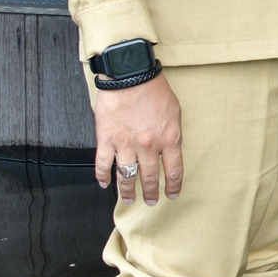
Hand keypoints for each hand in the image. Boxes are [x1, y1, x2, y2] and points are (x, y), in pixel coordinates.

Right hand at [93, 74, 183, 205]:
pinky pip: (103, 164)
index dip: (173, 186)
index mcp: (169, 139)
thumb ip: (172, 133)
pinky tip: (104, 184)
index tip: (171, 194)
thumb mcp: (174, 112)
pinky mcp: (106, 139)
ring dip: (128, 191)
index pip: (173, 171)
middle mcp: (148, 146)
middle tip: (151, 201)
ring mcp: (126, 144)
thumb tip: (170, 149)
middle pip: (149, 177)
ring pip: (127, 176)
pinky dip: (102, 177)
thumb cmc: (154, 88)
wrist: (130, 74)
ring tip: (130, 200)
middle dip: (151, 193)